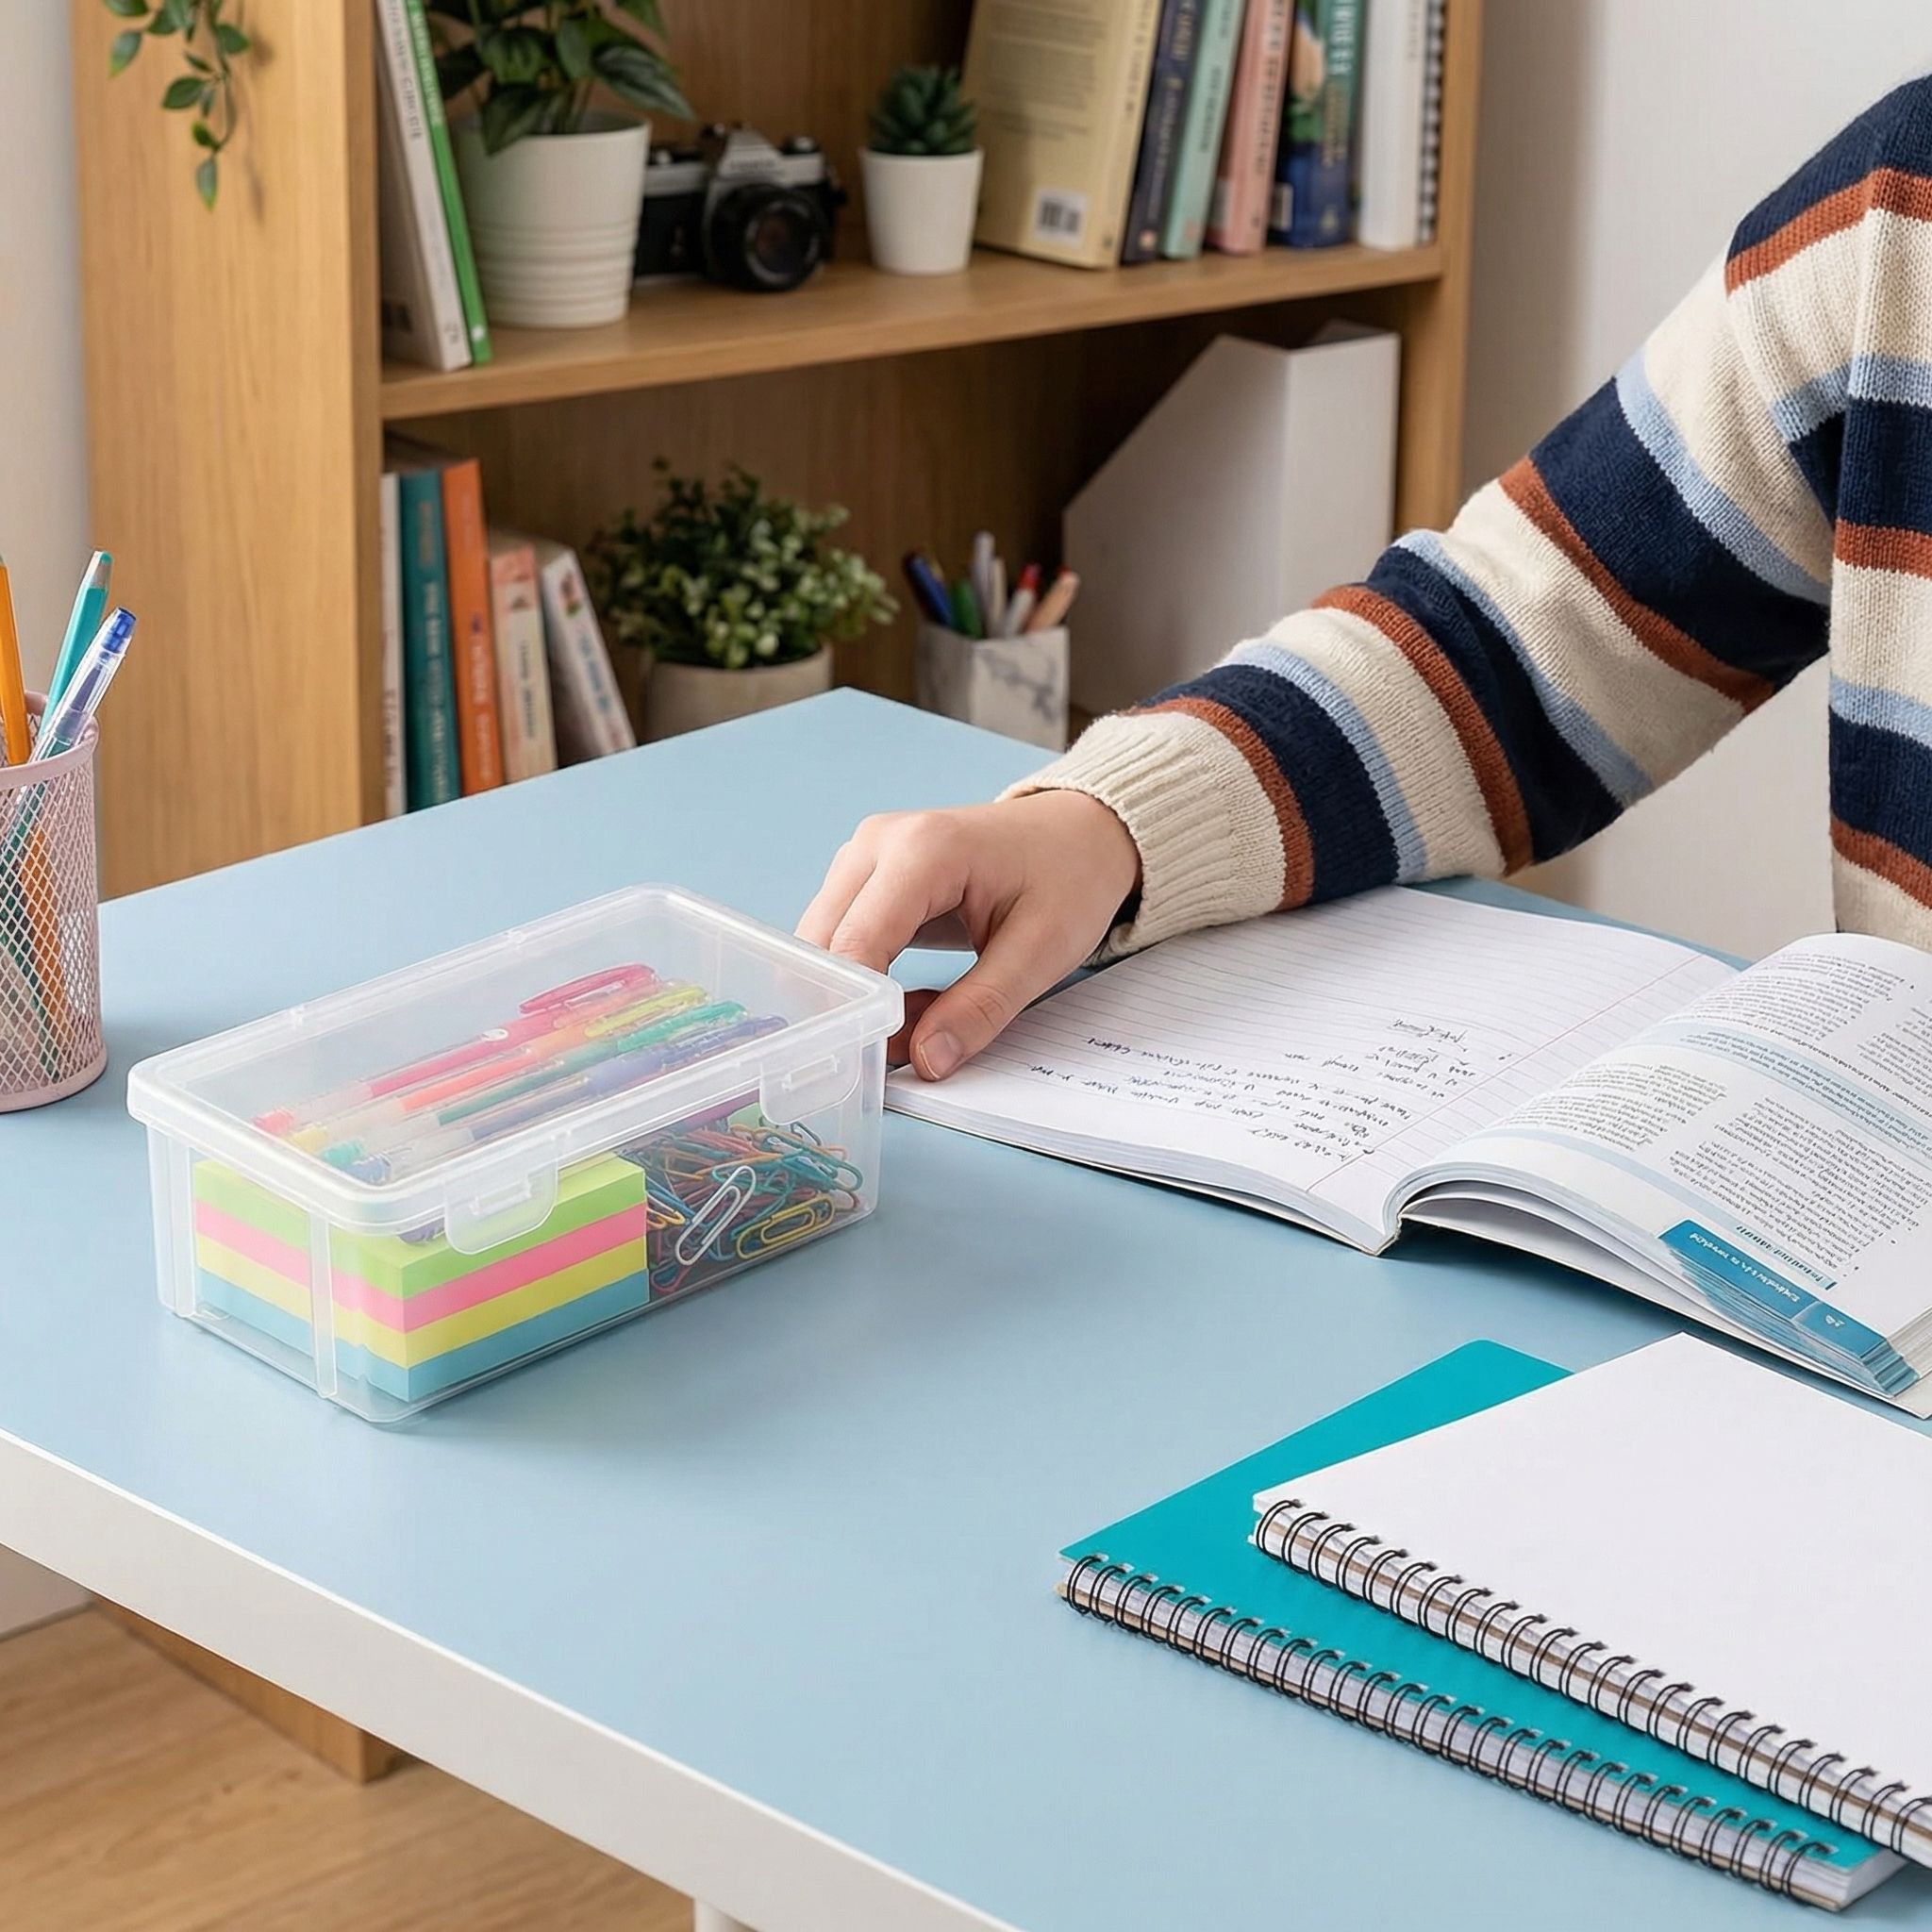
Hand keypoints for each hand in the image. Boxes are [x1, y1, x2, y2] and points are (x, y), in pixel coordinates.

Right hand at [797, 792, 1141, 1079]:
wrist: (1079, 832)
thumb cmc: (1068, 878)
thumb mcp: (1042, 951)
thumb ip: (981, 1008)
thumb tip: (927, 1061)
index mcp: (923, 850)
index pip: (856, 943)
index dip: (857, 1008)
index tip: (878, 1059)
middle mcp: (878, 843)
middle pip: (824, 944)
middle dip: (848, 1005)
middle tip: (893, 1054)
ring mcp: (865, 855)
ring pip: (823, 944)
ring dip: (856, 995)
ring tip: (918, 1025)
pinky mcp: (865, 874)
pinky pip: (840, 937)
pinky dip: (865, 980)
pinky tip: (912, 1002)